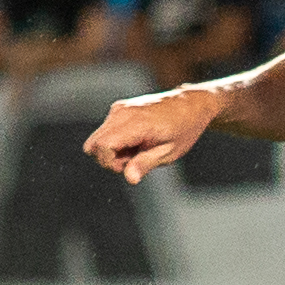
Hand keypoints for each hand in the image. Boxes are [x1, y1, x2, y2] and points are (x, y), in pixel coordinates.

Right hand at [84, 86, 221, 182]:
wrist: (191, 104)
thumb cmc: (183, 129)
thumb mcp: (169, 152)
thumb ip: (146, 164)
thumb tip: (130, 179)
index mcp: (136, 123)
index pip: (102, 146)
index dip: (110, 163)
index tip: (130, 165)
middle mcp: (122, 112)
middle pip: (93, 144)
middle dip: (108, 160)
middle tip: (135, 159)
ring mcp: (118, 109)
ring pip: (96, 140)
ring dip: (112, 152)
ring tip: (137, 150)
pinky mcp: (118, 109)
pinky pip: (105, 133)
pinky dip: (115, 143)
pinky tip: (136, 142)